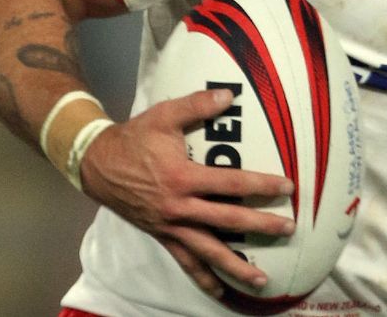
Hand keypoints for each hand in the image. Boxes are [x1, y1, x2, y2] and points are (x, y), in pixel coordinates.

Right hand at [77, 87, 295, 298]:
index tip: (287, 187)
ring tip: (262, 279)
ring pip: (209, 251)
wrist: (97, 165)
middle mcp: (179, 207)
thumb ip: (197, 105)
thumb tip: (229, 95)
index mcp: (183, 178)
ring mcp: (171, 227)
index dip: (262, 185)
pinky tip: (220, 291)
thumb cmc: (133, 139)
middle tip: (289, 229)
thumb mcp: (163, 116)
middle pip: (228, 221)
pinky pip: (185, 262)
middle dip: (261, 226)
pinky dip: (203, 278)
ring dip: (236, 266)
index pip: (232, 184)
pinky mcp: (163, 236)